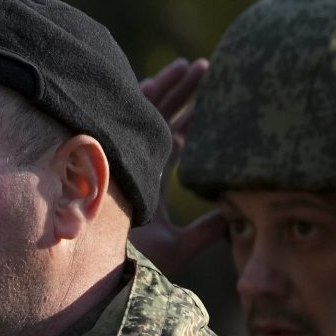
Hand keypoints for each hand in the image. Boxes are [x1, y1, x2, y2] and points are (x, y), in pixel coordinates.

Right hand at [127, 57, 227, 277]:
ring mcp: (120, 158)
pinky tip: (151, 81)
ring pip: (146, 115)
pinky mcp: (105, 159)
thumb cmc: (137, 263)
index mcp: (153, 179)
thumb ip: (208, 230)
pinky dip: (136, 104)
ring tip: (188, 66)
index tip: (215, 94)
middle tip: (206, 66)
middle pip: (163, 119)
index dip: (196, 119)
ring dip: (167, 88)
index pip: (178, 141)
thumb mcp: (182, 245)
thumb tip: (237, 214)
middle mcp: (136, 164)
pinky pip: (122, 123)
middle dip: (184, 93)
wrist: (98, 269)